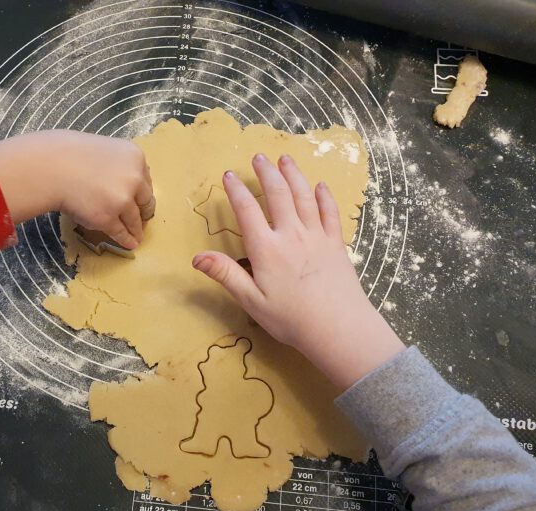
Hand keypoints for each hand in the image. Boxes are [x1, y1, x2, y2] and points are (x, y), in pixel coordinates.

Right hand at [0, 131, 152, 247]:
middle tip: (143, 220)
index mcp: (135, 158)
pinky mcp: (108, 218)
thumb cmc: (71, 154)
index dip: (143, 193)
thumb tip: (123, 184)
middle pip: (146, 201)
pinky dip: (126, 240)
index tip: (141, 201)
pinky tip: (130, 244)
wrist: (51, 167)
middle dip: (145, 212)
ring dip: (137, 230)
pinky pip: (121, 232)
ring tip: (137, 237)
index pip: (146, 180)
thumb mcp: (104, 150)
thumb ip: (118, 165)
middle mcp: (134, 179)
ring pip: (135, 220)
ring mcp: (122, 200)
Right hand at [192, 153, 404, 390]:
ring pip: (304, 196)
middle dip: (267, 172)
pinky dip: (324, 197)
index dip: (236, 191)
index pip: (247, 211)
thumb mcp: (251, 301)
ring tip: (285, 158)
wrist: (338, 329)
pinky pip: (331, 213)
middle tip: (259, 157)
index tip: (229, 175)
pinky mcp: (337, 244)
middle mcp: (291, 235)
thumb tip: (197, 257)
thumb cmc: (291, 319)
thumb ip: (226, 274)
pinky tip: (320, 186)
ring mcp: (317, 236)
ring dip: (294, 175)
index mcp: (267, 249)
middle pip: (278, 194)